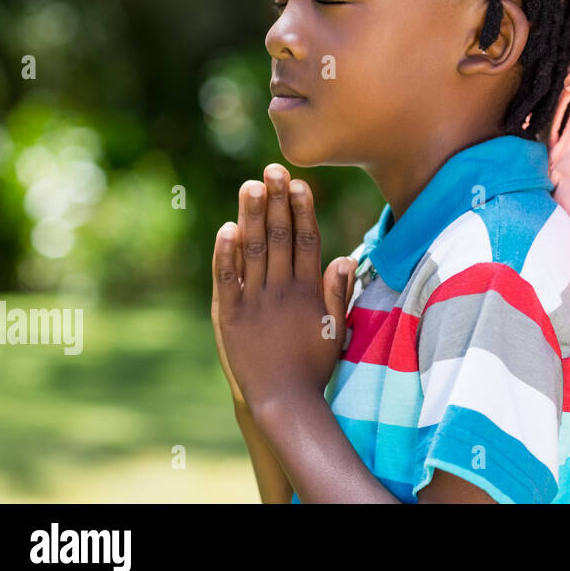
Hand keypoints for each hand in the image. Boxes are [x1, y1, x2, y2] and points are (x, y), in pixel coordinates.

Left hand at [211, 163, 357, 416]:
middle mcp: (280, 291)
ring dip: (251, 216)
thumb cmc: (312, 365)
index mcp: (307, 291)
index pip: (306, 240)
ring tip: (250, 184)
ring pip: (252, 251)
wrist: (279, 401)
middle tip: (273, 169)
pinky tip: (225, 229)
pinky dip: (224, 255)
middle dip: (276, 201)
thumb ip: (339, 292)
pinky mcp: (227, 316)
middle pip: (278, 237)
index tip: (300, 184)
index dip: (303, 210)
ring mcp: (253, 302)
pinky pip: (225, 280)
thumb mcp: (335, 329)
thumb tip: (344, 256)